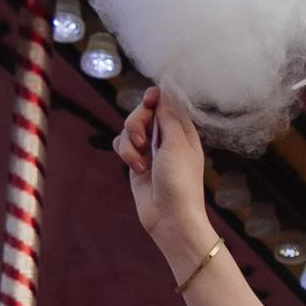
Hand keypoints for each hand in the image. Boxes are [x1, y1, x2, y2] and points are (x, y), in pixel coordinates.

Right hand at [114, 86, 215, 275]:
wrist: (170, 217)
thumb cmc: (180, 182)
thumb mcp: (177, 143)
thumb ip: (168, 115)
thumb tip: (165, 88)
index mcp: (182, 130)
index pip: (166, 101)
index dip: (155, 98)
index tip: (149, 101)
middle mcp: (166, 137)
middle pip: (143, 112)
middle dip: (136, 123)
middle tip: (142, 141)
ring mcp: (150, 150)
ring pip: (129, 128)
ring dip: (129, 143)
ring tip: (139, 163)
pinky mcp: (136, 162)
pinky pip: (122, 145)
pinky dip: (125, 153)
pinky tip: (134, 168)